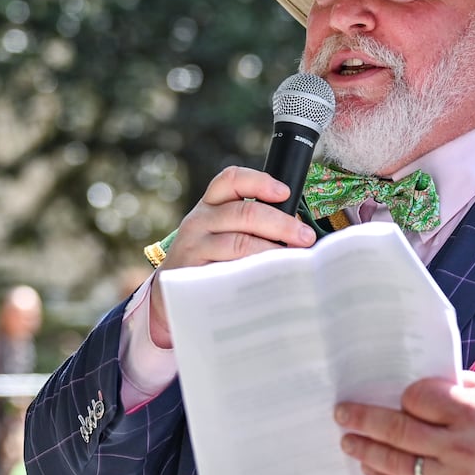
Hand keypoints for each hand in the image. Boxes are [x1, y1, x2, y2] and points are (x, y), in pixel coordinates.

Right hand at [149, 166, 315, 347]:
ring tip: (293, 261)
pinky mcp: (194, 273)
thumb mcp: (223, 233)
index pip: (231, 180)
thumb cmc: (209, 260)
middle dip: (281, 224)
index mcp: (210, 205)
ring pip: (240, 242)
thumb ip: (251, 224)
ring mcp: (194, 246)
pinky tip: (269, 278)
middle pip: (244, 212)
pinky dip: (253, 273)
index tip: (285, 192)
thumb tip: (297, 230)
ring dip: (272, 251)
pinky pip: (229, 270)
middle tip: (304, 237)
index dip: (260, 182)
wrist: (170, 295)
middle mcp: (199, 220)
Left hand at [336, 372, 474, 474]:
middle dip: (363, 420)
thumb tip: (414, 379)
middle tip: (342, 413)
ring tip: (348, 440)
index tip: (399, 396)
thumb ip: (459, 385)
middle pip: (398, 431)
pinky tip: (369, 466)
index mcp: (473, 412)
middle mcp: (460, 447)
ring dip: (365, 450)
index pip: (419, 398)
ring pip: (396, 464)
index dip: (405, 396)